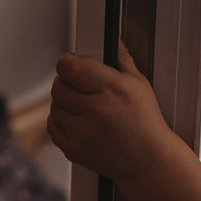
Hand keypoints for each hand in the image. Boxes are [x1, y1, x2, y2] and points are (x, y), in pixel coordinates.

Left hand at [49, 44, 176, 184]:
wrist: (147, 161)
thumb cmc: (145, 122)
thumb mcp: (140, 85)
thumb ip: (121, 60)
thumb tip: (110, 39)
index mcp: (113, 89)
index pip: (71, 67)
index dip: (67, 62)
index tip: (71, 63)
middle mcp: (96, 111)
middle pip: (58, 86)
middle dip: (66, 82)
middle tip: (78, 85)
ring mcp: (83, 133)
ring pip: (54, 106)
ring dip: (64, 103)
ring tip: (82, 106)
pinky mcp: (73, 149)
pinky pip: (52, 126)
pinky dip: (61, 121)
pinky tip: (78, 121)